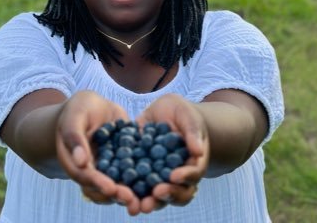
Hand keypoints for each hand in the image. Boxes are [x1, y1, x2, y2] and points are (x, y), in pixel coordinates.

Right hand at [55, 90, 140, 213]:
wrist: (93, 104)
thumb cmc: (78, 109)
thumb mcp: (74, 119)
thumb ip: (75, 138)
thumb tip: (81, 162)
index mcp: (76, 163)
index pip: (86, 177)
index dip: (98, 184)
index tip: (111, 189)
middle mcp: (94, 169)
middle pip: (104, 186)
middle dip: (118, 193)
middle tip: (132, 198)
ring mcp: (111, 164)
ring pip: (121, 181)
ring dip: (132, 190)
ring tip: (146, 196)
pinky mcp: (125, 156)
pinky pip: (135, 166)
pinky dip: (145, 173)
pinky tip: (158, 175)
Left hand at [136, 93, 208, 212]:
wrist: (165, 111)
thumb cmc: (183, 114)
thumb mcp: (189, 117)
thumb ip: (193, 132)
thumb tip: (198, 152)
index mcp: (191, 164)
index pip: (192, 175)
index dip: (184, 177)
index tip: (174, 176)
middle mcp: (175, 174)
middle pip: (175, 192)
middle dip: (166, 195)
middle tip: (156, 194)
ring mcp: (157, 174)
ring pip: (154, 193)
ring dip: (147, 200)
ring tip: (137, 205)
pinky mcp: (140, 169)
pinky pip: (135, 181)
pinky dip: (128, 187)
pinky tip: (118, 188)